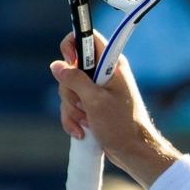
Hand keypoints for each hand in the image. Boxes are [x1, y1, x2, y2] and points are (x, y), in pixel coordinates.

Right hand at [50, 32, 174, 186]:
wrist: (133, 151)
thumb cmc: (121, 125)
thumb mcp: (95, 101)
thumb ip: (75, 80)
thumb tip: (56, 65)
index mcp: (111, 65)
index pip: (88, 38)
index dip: (73, 45)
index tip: (70, 61)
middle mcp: (103, 74)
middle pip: (70, 69)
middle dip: (70, 91)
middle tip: (84, 105)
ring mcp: (96, 90)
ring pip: (68, 90)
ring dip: (71, 109)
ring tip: (87, 123)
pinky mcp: (92, 105)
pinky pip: (72, 106)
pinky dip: (73, 119)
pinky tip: (81, 132)